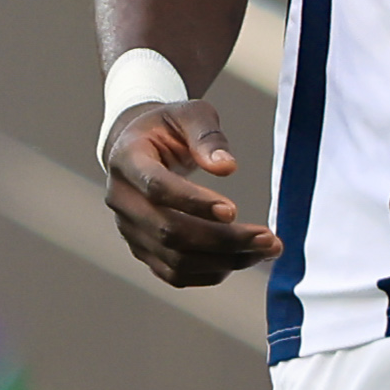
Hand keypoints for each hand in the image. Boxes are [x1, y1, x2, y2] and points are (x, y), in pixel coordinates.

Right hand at [105, 101, 276, 287]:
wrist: (138, 148)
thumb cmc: (167, 127)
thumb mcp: (188, 115)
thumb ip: (207, 136)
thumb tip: (227, 168)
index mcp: (127, 160)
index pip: (156, 188)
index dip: (193, 202)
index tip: (234, 211)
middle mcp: (121, 200)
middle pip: (169, 232)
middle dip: (223, 241)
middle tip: (268, 239)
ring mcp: (129, 230)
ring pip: (175, 260)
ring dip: (225, 261)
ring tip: (266, 250)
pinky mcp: (143, 250)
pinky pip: (175, 274)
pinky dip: (211, 273)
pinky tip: (243, 259)